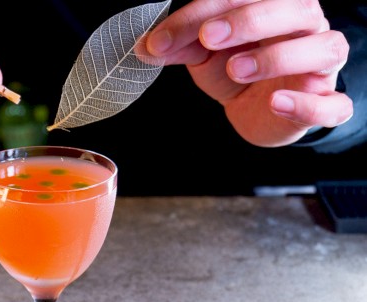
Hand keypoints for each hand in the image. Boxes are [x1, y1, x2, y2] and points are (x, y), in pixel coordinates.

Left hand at [146, 0, 352, 146]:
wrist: (261, 111)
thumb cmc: (239, 70)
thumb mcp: (205, 55)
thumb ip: (183, 45)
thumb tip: (147, 46)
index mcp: (274, 7)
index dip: (200, 14)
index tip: (162, 40)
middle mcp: (306, 28)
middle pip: (294, 8)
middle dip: (248, 20)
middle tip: (208, 39)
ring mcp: (321, 67)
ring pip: (323, 48)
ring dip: (278, 57)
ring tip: (236, 69)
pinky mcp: (327, 104)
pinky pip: (335, 103)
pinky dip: (308, 103)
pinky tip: (276, 102)